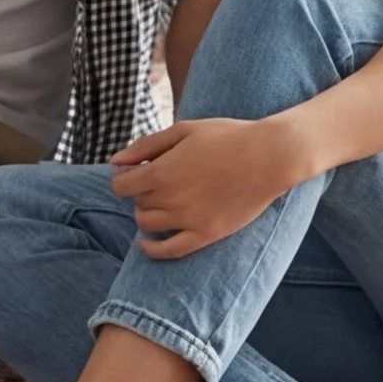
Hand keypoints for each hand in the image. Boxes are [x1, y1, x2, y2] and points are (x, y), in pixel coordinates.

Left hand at [110, 115, 313, 257]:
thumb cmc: (226, 137)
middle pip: (136, 203)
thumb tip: (114, 162)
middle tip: (156, 182)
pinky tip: (144, 244)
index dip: (123, 178)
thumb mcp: (183, 131)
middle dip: (140, 193)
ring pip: (147, 225)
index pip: (121, 186)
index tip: (133, 173)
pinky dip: (151, 250)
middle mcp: (170, 198)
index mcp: (161, 171)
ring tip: (157, 204)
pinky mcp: (206, 234)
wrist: (268, 156)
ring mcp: (188, 219)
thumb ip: (145, 146)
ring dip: (145, 215)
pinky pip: (170, 251)